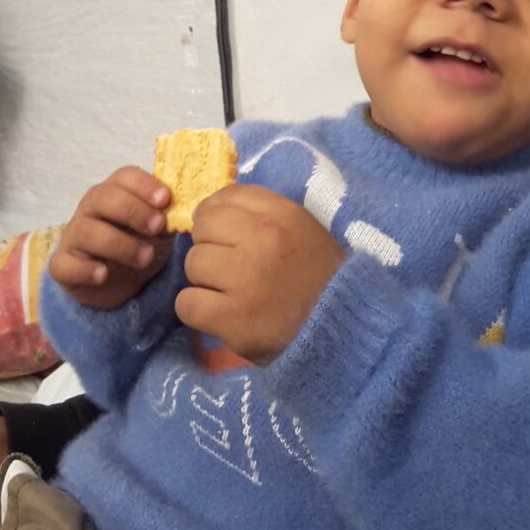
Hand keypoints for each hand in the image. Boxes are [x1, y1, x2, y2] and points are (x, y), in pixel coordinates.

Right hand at [49, 166, 173, 309]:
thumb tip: (194, 208)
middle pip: (104, 197)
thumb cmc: (139, 243)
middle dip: (133, 210)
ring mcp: (74, 235)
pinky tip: (103, 274)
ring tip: (145, 258)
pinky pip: (64, 264)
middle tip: (158, 226)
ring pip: (87, 230)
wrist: (117, 281)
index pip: (124, 176)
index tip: (165, 198)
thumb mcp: (158, 228)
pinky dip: (84, 269)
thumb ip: (169, 215)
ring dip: (118, 243)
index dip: (144, 184)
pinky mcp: (63, 265)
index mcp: (116, 191)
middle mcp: (91, 208)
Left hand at [175, 185, 344, 363]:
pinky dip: (197, 310)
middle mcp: (262, 241)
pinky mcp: (232, 319)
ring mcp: (245, 280)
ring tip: (228, 292)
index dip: (217, 215)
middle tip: (229, 267)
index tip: (224, 234)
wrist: (342, 332)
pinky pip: (186, 303)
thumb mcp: (301, 229)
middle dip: (211, 246)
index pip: (225, 197)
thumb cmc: (318, 277)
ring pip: (192, 264)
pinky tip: (218, 313)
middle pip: (202, 228)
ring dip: (204, 280)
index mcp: (282, 216)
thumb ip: (259, 213)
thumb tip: (207, 209)